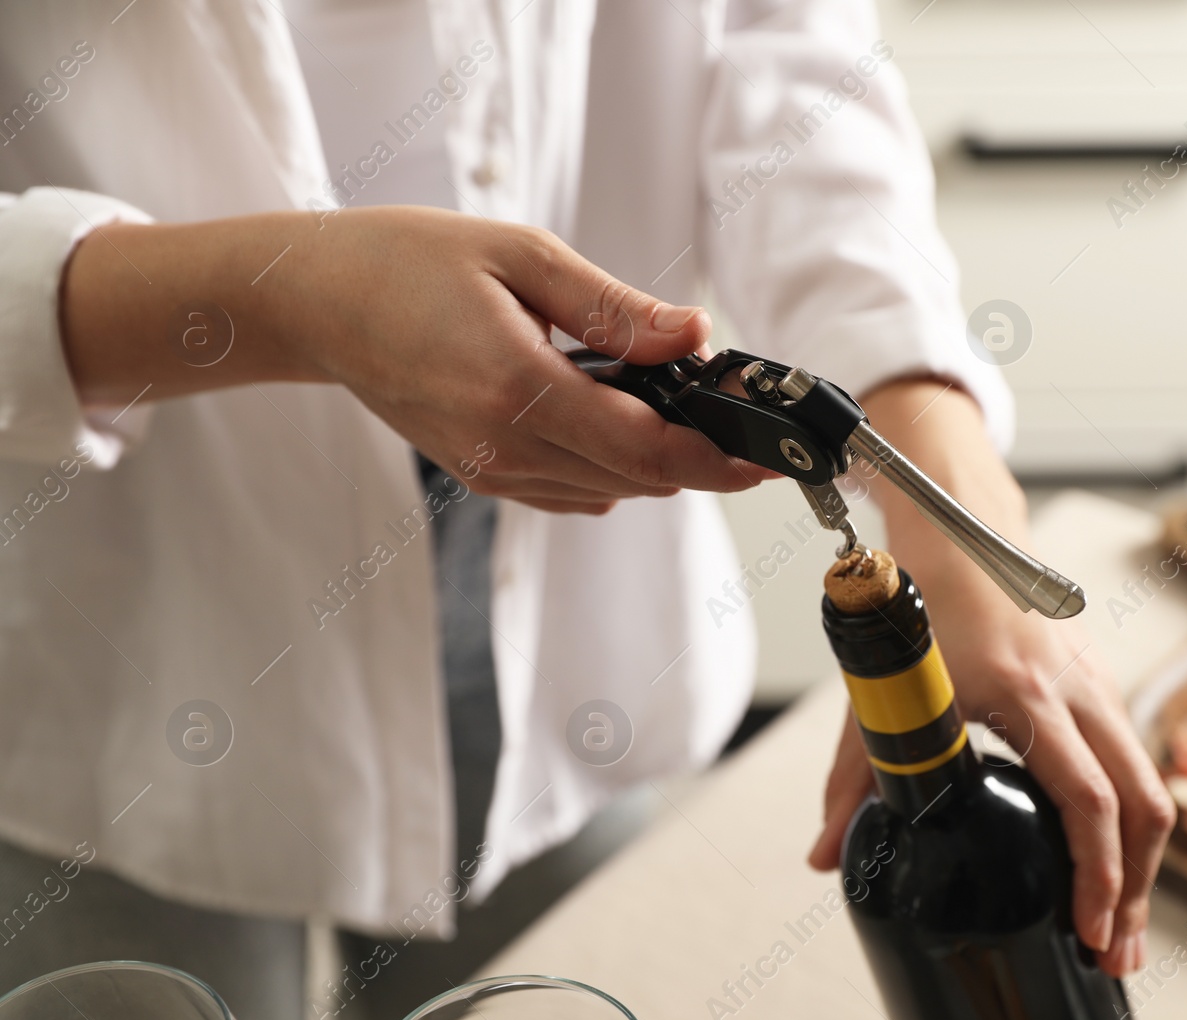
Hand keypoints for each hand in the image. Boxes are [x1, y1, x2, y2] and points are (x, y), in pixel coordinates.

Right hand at [61, 205, 773, 511]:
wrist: (315, 301)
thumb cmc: (408, 261)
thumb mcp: (521, 257)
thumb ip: (615, 308)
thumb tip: (697, 335)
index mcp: (516, 388)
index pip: (645, 448)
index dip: (716, 459)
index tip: (766, 456)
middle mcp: (502, 447)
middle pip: (637, 479)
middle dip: (700, 457)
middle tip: (739, 417)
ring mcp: (489, 471)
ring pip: (609, 492)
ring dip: (658, 461)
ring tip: (688, 409)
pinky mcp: (480, 476)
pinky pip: (572, 491)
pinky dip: (613, 467)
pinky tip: (622, 421)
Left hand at [805, 380, 1175, 977]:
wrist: (962, 529)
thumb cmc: (923, 605)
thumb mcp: (883, 693)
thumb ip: (854, 780)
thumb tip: (824, 857)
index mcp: (1030, 697)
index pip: (1088, 801)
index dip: (1097, 875)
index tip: (1089, 932)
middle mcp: (1080, 692)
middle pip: (1144, 806)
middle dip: (1135, 891)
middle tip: (1114, 954)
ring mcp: (1099, 685)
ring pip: (1149, 785)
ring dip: (1141, 863)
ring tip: (1116, 928)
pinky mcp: (1101, 684)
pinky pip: (1134, 763)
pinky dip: (1131, 821)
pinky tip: (1108, 861)